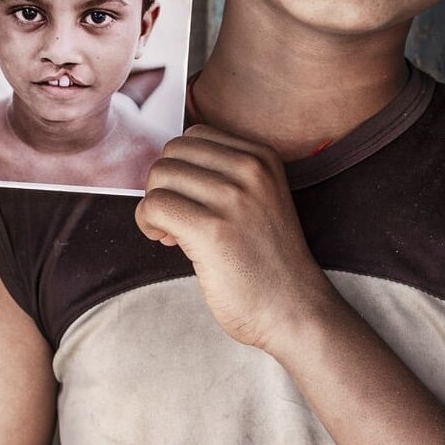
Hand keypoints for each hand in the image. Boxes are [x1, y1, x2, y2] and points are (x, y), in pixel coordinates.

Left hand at [134, 125, 335, 351]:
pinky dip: (148, 223)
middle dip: (164, 184)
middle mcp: (250, 170)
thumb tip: (164, 170)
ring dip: (154, 206)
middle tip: (178, 218)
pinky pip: (154, 206)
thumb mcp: (260, 199)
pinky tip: (168, 241)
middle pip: (172, 152)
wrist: (295, 310)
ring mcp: (233, 198)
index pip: (194, 135)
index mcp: (262, 157)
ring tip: (174, 232)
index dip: (182, 167)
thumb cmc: (269, 262)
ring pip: (159, 176)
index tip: (191, 199)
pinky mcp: (212, 230)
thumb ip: (224, 176)